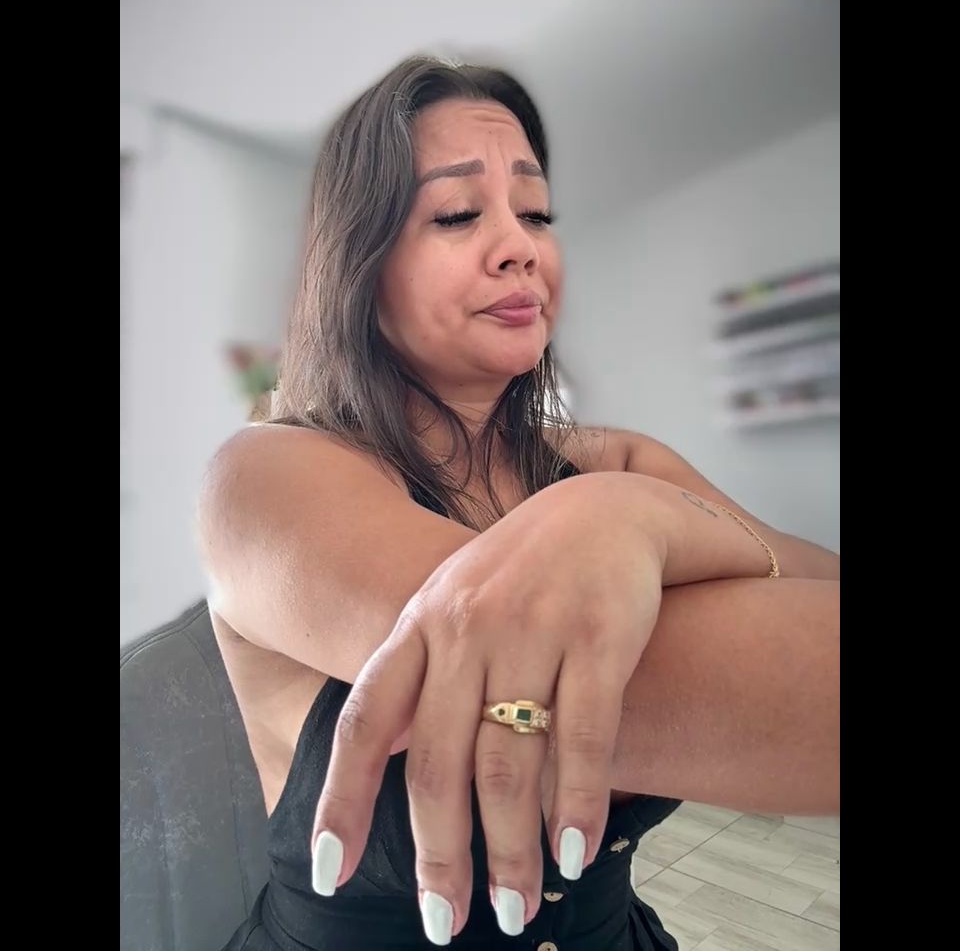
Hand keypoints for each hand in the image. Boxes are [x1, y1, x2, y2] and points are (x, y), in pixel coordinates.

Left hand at [309, 475, 665, 943]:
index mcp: (422, 620)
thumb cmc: (523, 571)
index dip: (341, 797)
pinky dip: (577, 803)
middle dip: (438, 854)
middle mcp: (467, 625)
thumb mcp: (452, 605)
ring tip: (516, 908)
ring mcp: (533, 627)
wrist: (606, 509)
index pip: (364, 719)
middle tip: (444, 923)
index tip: (330, 870)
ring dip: (509, 850)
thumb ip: (415, 676)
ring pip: (508, 763)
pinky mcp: (600, 633)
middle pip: (436, 761)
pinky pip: (585, 736)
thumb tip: (373, 764)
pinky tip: (572, 851)